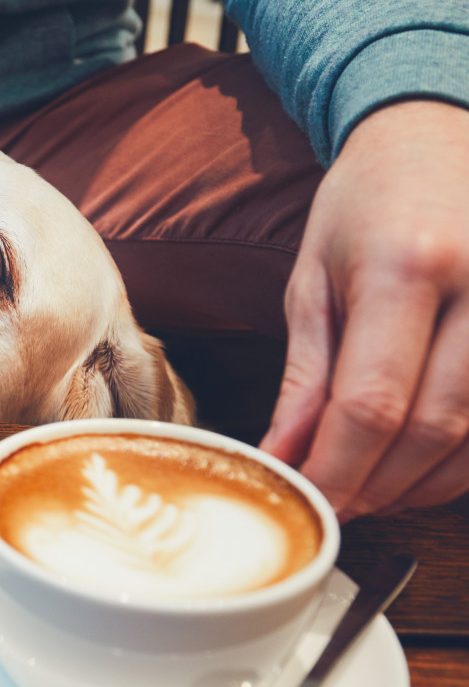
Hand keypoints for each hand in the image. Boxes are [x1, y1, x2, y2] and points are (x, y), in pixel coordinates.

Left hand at [262, 100, 468, 519]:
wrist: (439, 135)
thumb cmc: (366, 205)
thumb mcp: (314, 280)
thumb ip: (304, 377)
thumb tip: (282, 458)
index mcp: (406, 266)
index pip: (372, 401)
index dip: (338, 469)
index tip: (308, 502)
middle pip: (431, 426)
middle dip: (377, 484)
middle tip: (336, 506)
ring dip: (422, 483)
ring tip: (372, 492)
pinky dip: (464, 460)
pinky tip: (423, 468)